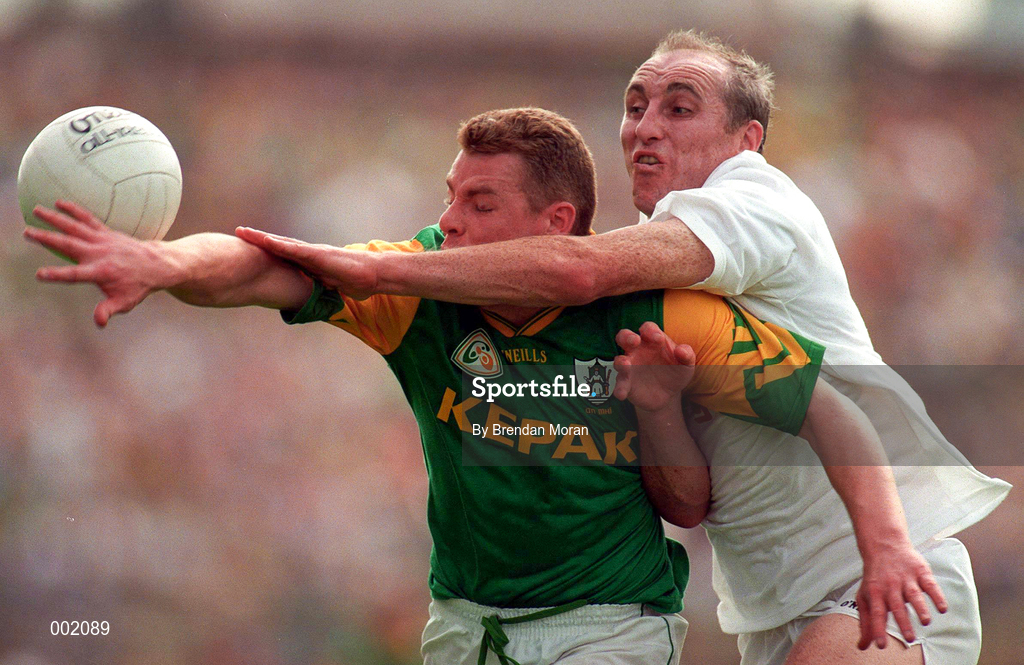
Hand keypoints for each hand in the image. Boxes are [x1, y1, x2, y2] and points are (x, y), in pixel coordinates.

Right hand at [24, 201, 171, 326]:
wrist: (156, 265)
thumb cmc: (138, 286)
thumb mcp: (124, 302)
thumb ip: (108, 310)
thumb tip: (99, 322)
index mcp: (101, 272)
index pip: (76, 275)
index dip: (58, 274)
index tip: (40, 274)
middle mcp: (99, 254)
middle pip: (69, 245)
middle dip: (48, 239)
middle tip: (27, 232)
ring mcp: (102, 241)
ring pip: (75, 228)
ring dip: (55, 219)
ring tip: (36, 210)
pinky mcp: (106, 233)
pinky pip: (88, 219)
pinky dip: (74, 210)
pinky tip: (59, 202)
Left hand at [235, 227, 377, 299]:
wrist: (373, 276)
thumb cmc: (356, 282)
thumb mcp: (331, 287)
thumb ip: (319, 288)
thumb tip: (312, 299)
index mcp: (310, 262)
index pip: (284, 254)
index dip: (266, 250)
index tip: (249, 248)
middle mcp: (308, 253)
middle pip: (278, 244)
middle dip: (258, 239)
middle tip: (239, 232)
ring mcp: (312, 252)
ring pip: (282, 243)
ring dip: (262, 238)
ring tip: (244, 232)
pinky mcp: (318, 254)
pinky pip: (295, 249)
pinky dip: (280, 245)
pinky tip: (266, 240)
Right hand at [613, 321, 695, 412]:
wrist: (668, 395)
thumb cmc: (676, 372)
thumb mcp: (686, 365)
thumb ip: (687, 355)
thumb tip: (681, 350)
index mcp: (652, 341)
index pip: (647, 328)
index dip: (651, 331)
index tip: (659, 339)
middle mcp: (637, 351)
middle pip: (624, 337)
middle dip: (627, 336)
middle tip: (634, 340)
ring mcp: (629, 367)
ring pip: (619, 360)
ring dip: (621, 362)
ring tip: (626, 364)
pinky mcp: (626, 383)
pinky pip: (620, 384)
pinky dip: (619, 388)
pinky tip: (621, 394)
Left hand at [856, 541, 947, 649]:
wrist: (883, 546)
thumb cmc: (874, 577)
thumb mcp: (865, 597)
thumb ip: (866, 622)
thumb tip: (862, 646)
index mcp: (875, 594)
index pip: (875, 614)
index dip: (877, 630)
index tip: (880, 645)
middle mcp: (890, 586)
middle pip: (896, 606)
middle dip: (903, 623)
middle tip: (909, 639)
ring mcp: (906, 579)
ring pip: (913, 595)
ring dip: (920, 609)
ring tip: (925, 622)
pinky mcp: (920, 572)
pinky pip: (930, 584)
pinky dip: (937, 596)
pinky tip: (942, 608)